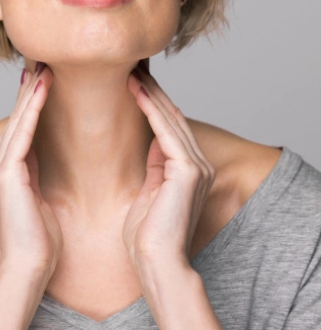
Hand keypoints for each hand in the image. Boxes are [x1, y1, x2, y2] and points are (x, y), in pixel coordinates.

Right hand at [0, 63, 62, 282]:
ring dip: (32, 92)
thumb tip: (40, 162)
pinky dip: (33, 109)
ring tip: (45, 65)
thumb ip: (34, 178)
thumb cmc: (37, 244)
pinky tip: (43, 88)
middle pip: (16, 121)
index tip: (44, 82)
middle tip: (43, 61)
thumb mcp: (38, 203)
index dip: (31, 106)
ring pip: (17, 122)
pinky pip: (23, 133)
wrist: (26, 269)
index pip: (20, 132)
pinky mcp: (5, 174)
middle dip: (30, 91)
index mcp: (4, 175)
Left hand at [122, 63, 215, 275]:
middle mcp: (198, 166)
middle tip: (133, 66)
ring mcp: (196, 167)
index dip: (152, 104)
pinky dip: (150, 108)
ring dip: (150, 93)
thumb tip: (151, 144)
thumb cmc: (147, 239)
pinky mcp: (188, 171)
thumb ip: (154, 169)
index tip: (133, 83)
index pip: (169, 129)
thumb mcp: (149, 195)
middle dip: (152, 91)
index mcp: (189, 172)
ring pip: (170, 119)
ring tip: (131, 70)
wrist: (156, 263)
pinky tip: (135, 89)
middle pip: (172, 118)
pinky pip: (166, 131)